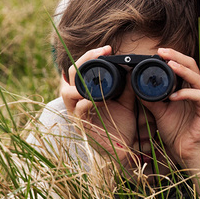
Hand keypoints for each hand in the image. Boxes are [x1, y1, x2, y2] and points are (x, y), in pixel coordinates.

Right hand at [60, 45, 143, 172]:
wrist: (124, 149)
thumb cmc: (121, 125)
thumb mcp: (127, 102)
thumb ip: (128, 87)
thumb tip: (132, 69)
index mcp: (86, 91)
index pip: (80, 67)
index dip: (91, 55)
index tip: (108, 49)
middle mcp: (77, 100)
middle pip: (71, 73)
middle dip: (86, 60)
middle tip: (104, 52)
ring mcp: (76, 113)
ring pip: (67, 91)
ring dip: (81, 81)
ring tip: (96, 74)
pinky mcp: (80, 126)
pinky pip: (77, 111)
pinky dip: (84, 103)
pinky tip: (93, 99)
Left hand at [142, 48, 199, 172]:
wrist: (184, 153)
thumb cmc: (176, 132)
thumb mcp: (160, 111)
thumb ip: (152, 98)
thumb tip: (138, 85)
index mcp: (191, 89)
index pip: (186, 66)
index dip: (174, 56)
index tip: (159, 51)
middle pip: (193, 66)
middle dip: (177, 57)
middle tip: (162, 52)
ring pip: (197, 78)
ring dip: (182, 70)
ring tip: (169, 65)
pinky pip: (198, 97)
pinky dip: (185, 93)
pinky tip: (173, 95)